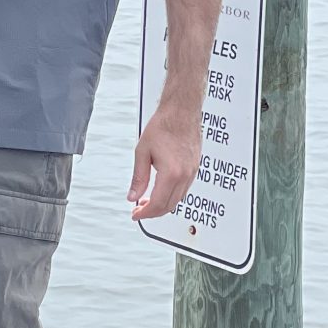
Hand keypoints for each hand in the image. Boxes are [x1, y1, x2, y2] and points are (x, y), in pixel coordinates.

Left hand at [127, 106, 202, 220]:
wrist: (181, 112)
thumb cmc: (163, 126)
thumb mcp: (142, 152)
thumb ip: (138, 177)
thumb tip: (132, 196)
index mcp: (171, 173)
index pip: (157, 204)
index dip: (144, 213)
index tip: (135, 215)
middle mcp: (184, 176)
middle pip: (169, 206)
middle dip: (152, 212)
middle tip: (138, 209)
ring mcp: (192, 173)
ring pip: (178, 200)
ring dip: (162, 204)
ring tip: (146, 200)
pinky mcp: (195, 169)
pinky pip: (184, 190)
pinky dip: (171, 196)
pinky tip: (160, 190)